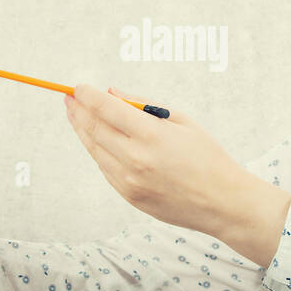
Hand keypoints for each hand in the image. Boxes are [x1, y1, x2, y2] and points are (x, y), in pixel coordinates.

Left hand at [63, 83, 251, 239]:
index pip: (107, 109)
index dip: (88, 96)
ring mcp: (129, 181)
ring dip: (82, 130)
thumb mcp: (182, 122)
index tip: (77, 87)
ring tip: (75, 115)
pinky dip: (97, 150)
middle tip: (68, 98)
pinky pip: (105, 168)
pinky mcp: (129, 196)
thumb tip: (112, 94)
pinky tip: (95, 139)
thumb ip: (144, 106)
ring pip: (95, 150)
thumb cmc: (207, 156)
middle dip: (78, 110)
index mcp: (152, 136)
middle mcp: (135, 159)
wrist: (222, 203)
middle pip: (94, 129)